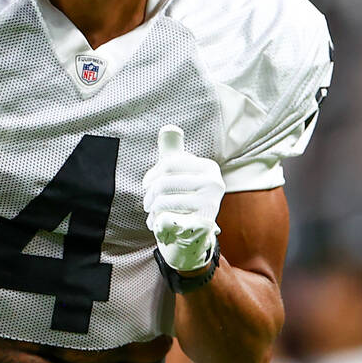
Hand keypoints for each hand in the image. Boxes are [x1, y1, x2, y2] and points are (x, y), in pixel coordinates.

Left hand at [142, 126, 224, 271]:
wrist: (191, 236)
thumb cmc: (182, 199)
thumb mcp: (178, 173)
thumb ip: (173, 152)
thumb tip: (169, 127)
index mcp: (209, 167)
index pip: (169, 164)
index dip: (152, 175)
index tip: (147, 185)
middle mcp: (214, 184)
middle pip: (164, 182)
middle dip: (150, 194)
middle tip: (147, 204)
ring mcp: (210, 204)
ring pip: (163, 201)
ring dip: (152, 210)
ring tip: (152, 214)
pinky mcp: (202, 224)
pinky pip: (167, 218)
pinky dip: (157, 222)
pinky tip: (159, 224)